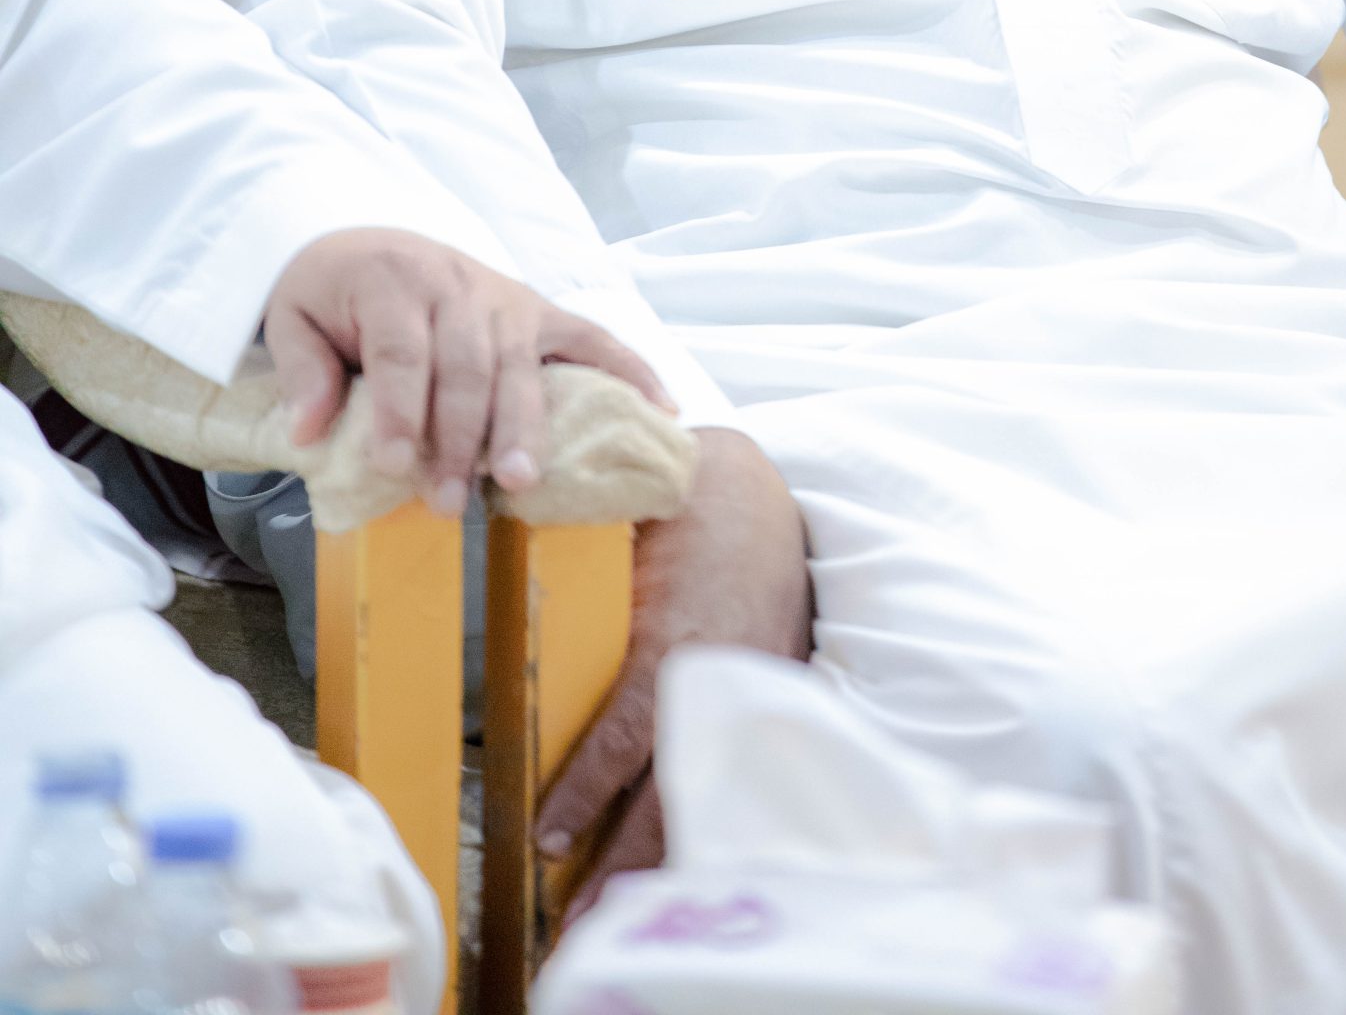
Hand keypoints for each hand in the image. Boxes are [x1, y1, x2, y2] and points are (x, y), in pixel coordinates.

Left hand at [262, 229, 675, 513]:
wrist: (369, 238)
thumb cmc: (331, 292)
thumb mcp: (294, 317)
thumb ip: (305, 371)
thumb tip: (311, 430)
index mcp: (395, 283)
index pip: (403, 352)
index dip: (401, 410)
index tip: (392, 467)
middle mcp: (459, 287)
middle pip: (466, 365)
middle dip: (459, 436)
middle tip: (448, 501)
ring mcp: (507, 299)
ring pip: (520, 365)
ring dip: (521, 426)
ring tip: (520, 481)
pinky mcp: (540, 311)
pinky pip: (591, 337)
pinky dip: (628, 369)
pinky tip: (657, 409)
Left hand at [534, 426, 812, 910]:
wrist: (764, 494)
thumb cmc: (681, 509)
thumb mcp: (624, 537)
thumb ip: (581, 586)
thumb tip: (512, 625)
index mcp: (673, 640)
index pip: (625, 734)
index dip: (586, 790)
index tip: (546, 834)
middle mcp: (714, 680)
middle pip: (669, 790)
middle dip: (623, 858)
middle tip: (578, 914)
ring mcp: (749, 696)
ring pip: (705, 795)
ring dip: (660, 856)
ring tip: (618, 909)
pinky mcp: (770, 701)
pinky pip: (735, 778)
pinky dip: (706, 823)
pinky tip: (677, 861)